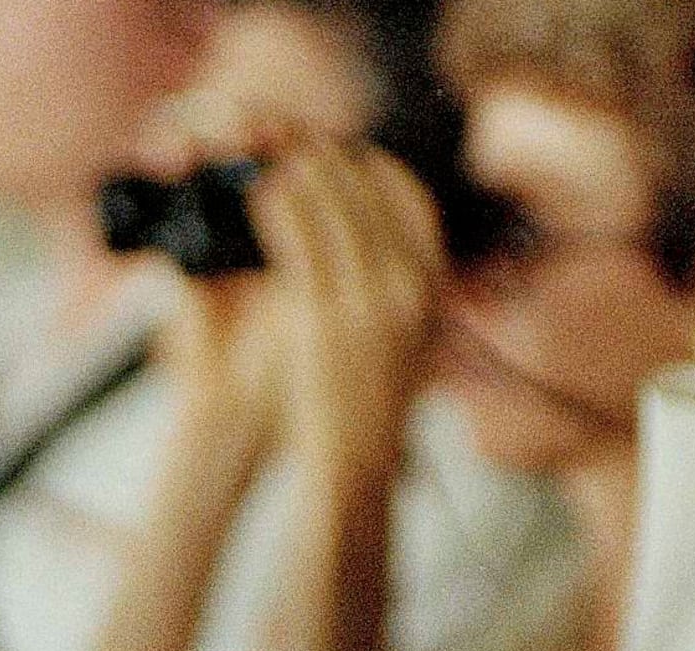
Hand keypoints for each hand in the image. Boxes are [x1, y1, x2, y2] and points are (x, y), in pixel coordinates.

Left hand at [255, 140, 445, 487]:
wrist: (356, 463)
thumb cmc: (372, 403)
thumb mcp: (411, 339)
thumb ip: (407, 292)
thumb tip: (386, 244)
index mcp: (434, 290)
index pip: (415, 202)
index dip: (378, 169)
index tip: (351, 155)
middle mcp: (410, 289)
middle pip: (370, 194)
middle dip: (332, 161)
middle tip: (299, 143)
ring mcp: (369, 301)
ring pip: (333, 210)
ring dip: (302, 174)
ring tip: (274, 158)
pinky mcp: (323, 318)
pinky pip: (298, 243)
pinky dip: (278, 209)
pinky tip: (260, 195)